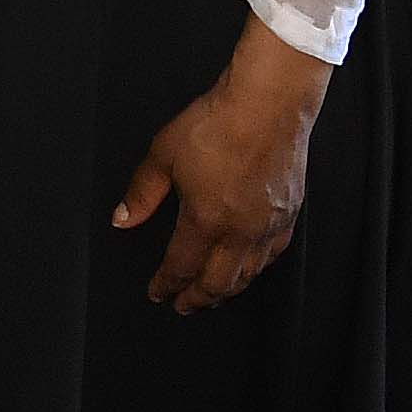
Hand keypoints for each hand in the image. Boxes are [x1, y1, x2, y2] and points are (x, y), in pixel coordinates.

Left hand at [114, 21, 329, 311]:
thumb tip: (122, 220)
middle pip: (218, 282)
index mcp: (205, 220)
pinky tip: (249, 268)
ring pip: (248, 274)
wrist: (267, 105)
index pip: (181, 266)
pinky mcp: (289, 214)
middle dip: (198, 299)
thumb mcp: (163, 154)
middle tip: (183, 306)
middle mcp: (240, 231)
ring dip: (227, 290)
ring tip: (212, 295)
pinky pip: (272, 255)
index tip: (157, 294)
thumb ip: (142, 193)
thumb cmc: (215, 124)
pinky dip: (256, 269)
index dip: (166, 284)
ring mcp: (269, 225)